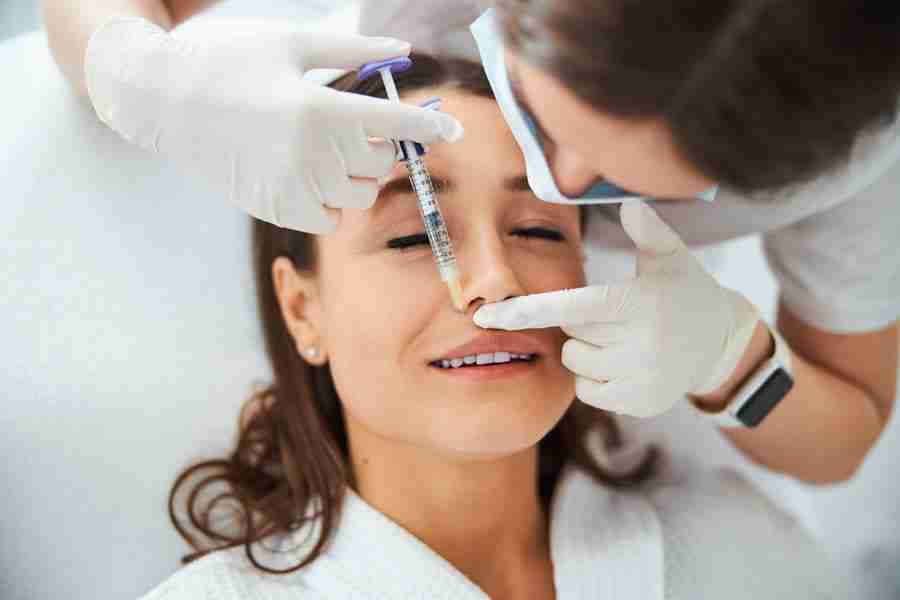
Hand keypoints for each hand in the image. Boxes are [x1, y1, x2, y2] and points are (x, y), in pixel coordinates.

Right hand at [84, 17, 462, 232]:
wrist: (158, 98)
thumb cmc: (226, 59)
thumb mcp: (290, 44)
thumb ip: (352, 51)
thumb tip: (404, 50)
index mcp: (317, 108)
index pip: (395, 126)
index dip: (430, 128)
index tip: (455, 131)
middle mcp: (308, 154)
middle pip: (380, 167)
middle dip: (383, 149)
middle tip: (364, 130)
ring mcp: (290, 187)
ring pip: (359, 196)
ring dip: (359, 176)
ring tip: (330, 149)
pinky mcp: (273, 209)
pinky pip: (329, 220)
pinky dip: (332, 202)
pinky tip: (311, 175)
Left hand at [473, 202, 759, 417]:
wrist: (719, 344)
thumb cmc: (684, 291)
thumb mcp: (671, 257)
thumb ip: (648, 231)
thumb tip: (631, 205)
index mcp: (637, 305)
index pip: (571, 308)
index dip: (528, 310)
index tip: (487, 316)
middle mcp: (639, 346)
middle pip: (570, 337)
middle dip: (581, 325)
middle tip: (613, 317)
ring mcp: (640, 379)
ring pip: (575, 365)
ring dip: (586, 352)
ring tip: (622, 341)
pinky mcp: (639, 404)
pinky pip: (588, 392)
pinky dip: (596, 378)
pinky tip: (626, 365)